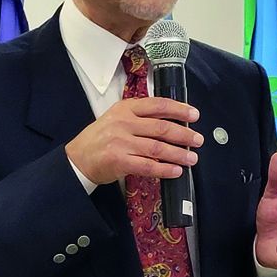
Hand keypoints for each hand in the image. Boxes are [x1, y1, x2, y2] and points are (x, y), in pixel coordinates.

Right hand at [66, 97, 203, 185]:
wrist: (78, 159)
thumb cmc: (100, 139)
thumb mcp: (116, 119)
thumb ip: (140, 117)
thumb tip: (172, 122)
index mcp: (125, 108)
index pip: (157, 105)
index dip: (179, 109)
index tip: (194, 115)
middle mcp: (123, 123)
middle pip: (161, 127)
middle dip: (184, 134)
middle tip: (198, 140)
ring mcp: (120, 142)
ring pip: (157, 148)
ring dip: (178, 154)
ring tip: (192, 158)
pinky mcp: (119, 161)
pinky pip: (148, 166)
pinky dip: (164, 169)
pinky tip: (176, 171)